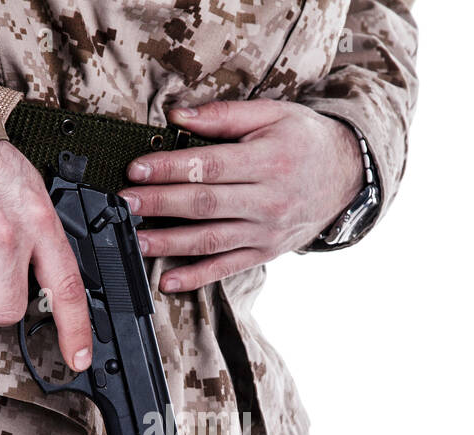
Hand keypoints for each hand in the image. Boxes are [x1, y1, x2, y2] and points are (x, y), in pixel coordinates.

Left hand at [118, 99, 363, 293]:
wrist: (348, 177)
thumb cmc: (305, 141)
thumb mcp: (274, 114)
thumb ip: (224, 115)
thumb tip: (178, 116)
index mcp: (268, 161)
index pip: (210, 167)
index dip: (170, 169)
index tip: (137, 169)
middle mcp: (268, 201)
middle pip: (205, 205)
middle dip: (160, 205)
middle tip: (125, 203)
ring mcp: (266, 232)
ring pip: (211, 240)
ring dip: (170, 243)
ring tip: (136, 240)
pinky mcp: (264, 253)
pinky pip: (226, 268)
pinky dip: (196, 277)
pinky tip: (169, 281)